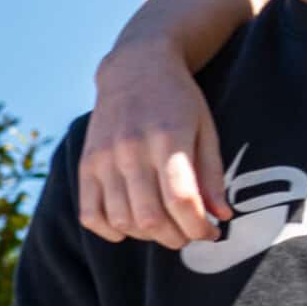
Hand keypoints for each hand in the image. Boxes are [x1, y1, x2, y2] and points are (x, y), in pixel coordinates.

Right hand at [81, 46, 225, 247]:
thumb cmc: (179, 100)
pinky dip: (110, 231)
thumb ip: (212, 175)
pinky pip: (89, 214)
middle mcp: (131, 149)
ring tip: (166, 228)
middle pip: (150, 217)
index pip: (181, 199)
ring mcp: (103, 158)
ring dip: (147, 237)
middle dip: (176, 237)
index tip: (212, 233)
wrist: (135, 68)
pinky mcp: (85, 164)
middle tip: (190, 234)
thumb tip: (221, 217)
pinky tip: (131, 226)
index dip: (199, 226)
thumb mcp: (206, 129)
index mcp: (168, 138)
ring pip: (121, 220)